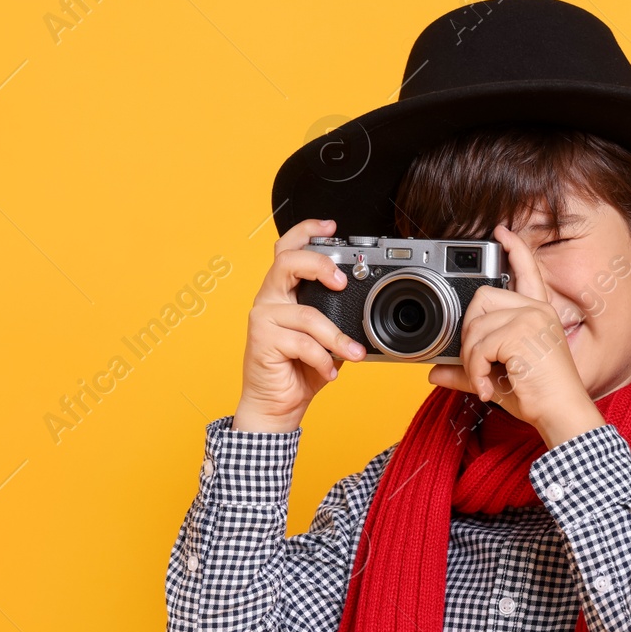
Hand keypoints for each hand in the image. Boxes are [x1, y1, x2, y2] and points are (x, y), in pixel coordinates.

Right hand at [234, 218, 368, 431]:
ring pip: (307, 313)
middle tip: (343, 281)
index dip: (307, 231)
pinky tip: (328, 371)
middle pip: (287, 261)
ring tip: (352, 354)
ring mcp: (263, 317)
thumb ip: (339, 317)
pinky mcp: (261, 340)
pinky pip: (301, 342)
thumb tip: (369, 306)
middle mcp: (270, 298)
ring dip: (336, 337)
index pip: (288, 249)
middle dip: (319, 264)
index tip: (332, 226)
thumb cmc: (300, 370)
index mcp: (284, 291)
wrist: (277, 405)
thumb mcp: (327, 338)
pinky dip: (322, 359)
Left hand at [427, 223, 605, 447]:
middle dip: (468, 332)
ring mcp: (530, 318)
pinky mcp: (522, 333)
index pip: (527, 272)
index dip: (514, 249)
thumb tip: (435, 373)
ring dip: (471, 360)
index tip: (501, 232)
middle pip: (481, 298)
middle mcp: (536, 310)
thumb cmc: (537, 396)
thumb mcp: (496, 378)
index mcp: (537, 313)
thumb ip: (467, 370)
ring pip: (475, 326)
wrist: (561, 413)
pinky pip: (478, 346)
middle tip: (478, 363)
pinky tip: (487, 387)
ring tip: (484, 381)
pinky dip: (475, 371)